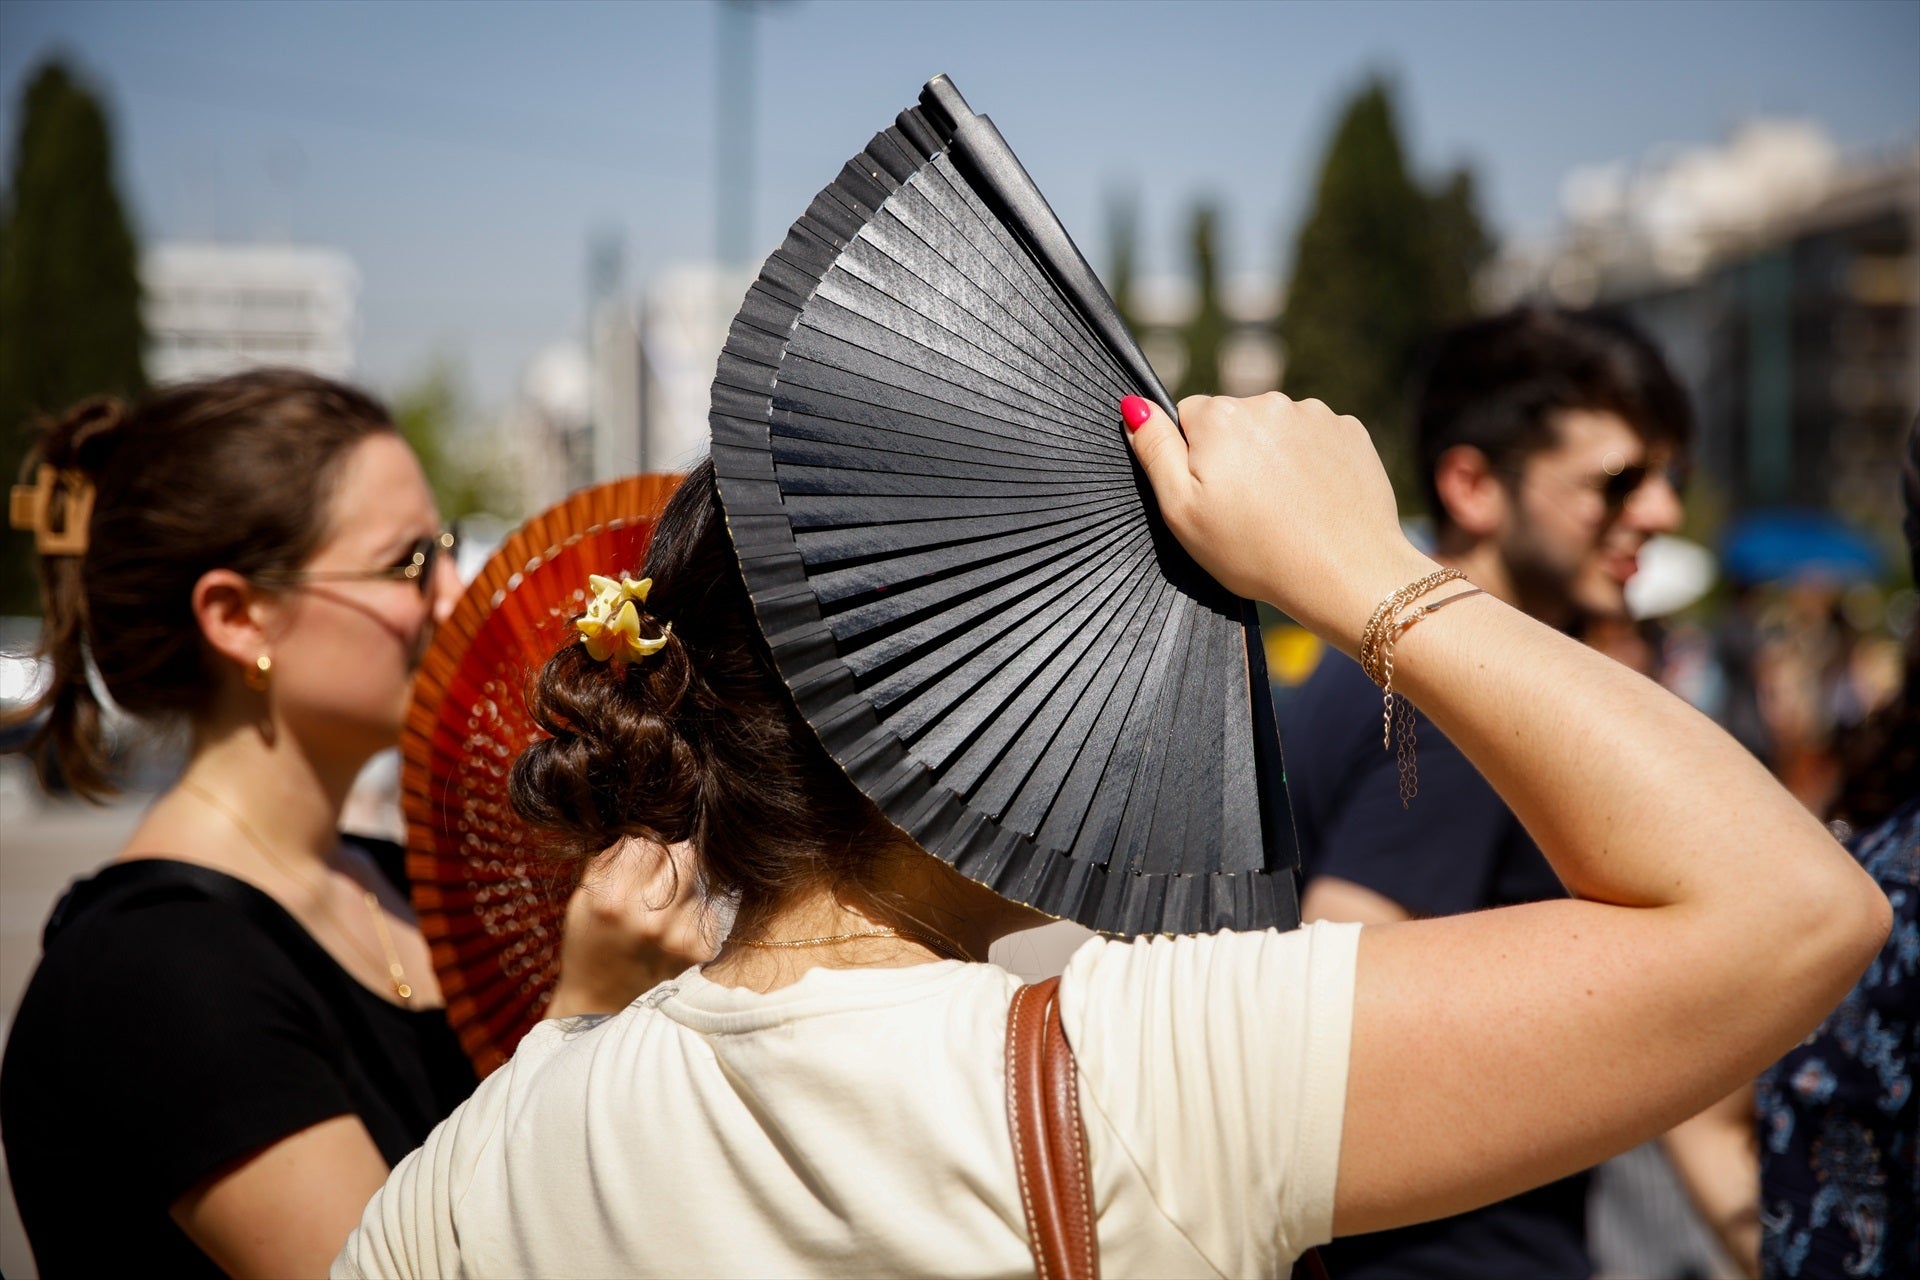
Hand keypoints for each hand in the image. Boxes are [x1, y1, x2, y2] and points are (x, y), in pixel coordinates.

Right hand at [547, 838, 712, 1018]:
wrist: (601, 1005)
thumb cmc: (590, 943)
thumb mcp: (584, 899)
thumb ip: (612, 859)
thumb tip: (643, 824)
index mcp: (612, 900)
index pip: (649, 841)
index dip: (649, 840)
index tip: (647, 847)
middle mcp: (648, 918)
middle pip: (686, 852)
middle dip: (676, 852)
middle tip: (666, 865)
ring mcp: (677, 936)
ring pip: (698, 879)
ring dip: (686, 884)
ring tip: (663, 906)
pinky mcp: (698, 950)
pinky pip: (706, 909)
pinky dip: (693, 911)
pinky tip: (673, 928)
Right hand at [1122, 393, 1435, 651]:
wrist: (1345, 573)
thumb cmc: (1254, 551)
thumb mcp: (1182, 511)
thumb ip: (1155, 451)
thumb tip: (1134, 405)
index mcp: (1219, 416)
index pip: (1186, 418)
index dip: (1191, 461)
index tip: (1210, 498)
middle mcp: (1267, 402)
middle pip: (1232, 421)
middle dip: (1232, 455)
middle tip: (1245, 510)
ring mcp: (1314, 414)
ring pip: (1275, 430)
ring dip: (1272, 457)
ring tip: (1282, 509)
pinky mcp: (1350, 431)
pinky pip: (1315, 439)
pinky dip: (1310, 462)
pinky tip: (1312, 500)